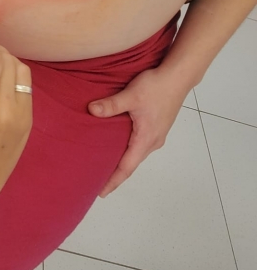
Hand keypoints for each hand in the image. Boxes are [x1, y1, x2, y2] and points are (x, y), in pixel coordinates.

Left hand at [88, 67, 189, 196]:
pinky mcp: (156, 126)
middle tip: (97, 181)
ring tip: (104, 164)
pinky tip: (117, 144)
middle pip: (131, 163)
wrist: (178, 77)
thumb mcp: (131, 95)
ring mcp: (156, 134)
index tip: (101, 193)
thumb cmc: (157, 86)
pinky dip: (128, 149)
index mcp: (146, 139)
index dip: (113, 180)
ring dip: (122, 161)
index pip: (127, 167)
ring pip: (136, 153)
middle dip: (115, 174)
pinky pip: (140, 143)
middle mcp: (153, 141)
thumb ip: (111, 105)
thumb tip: (91, 111)